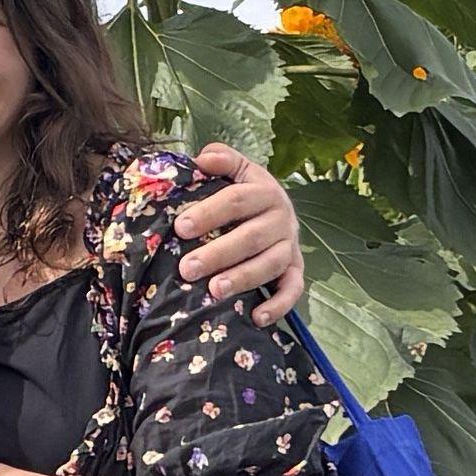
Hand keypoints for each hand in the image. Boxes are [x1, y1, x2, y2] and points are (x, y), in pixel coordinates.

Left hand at [172, 142, 307, 321]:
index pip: (237, 200)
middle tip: (187, 268)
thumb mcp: (237, 171)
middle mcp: (282, 219)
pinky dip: (278, 305)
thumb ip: (221, 160)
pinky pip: (293, 290)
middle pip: (251, 237)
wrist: (279, 210)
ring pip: (270, 264)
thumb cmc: (246, 193)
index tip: (180, 227)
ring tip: (214, 291)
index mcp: (265, 191)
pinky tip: (256, 317)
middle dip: (218, 253)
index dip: (209, 213)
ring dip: (243, 278)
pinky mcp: (296, 270)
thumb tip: (201, 158)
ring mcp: (290, 246)